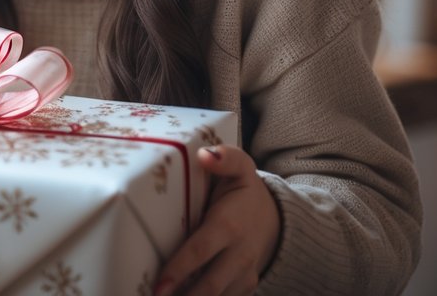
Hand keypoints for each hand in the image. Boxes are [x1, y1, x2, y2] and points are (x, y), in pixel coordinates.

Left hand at [155, 145, 280, 295]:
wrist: (277, 218)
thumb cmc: (246, 192)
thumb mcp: (241, 168)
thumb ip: (226, 158)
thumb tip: (205, 155)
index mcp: (229, 225)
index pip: (201, 250)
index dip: (179, 269)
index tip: (159, 285)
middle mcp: (238, 255)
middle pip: (209, 285)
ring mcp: (243, 274)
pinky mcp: (244, 286)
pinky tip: (180, 295)